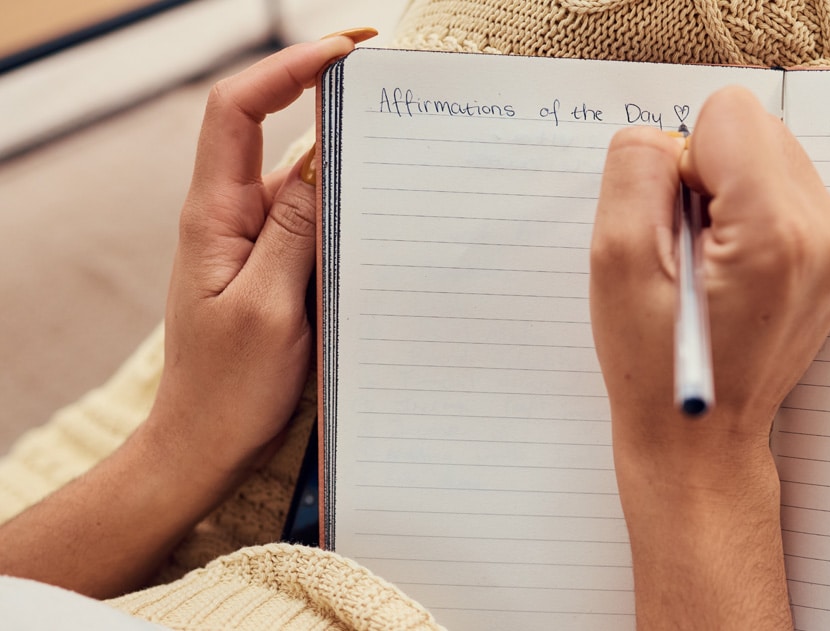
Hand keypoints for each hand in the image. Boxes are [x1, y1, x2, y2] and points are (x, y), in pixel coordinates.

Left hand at [0, 31, 377, 598]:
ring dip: (346, 163)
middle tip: (394, 93)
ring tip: (406, 154)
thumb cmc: (228, 388)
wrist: (205, 444)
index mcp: (215, 214)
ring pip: (303, 180)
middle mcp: (232, 216)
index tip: (343, 51)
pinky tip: (387, 218)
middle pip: (275, 132)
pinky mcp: (276, 267)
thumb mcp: (270, 307)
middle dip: (329, 102)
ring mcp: (255, 241)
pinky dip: (347, 211)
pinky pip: (314, 222)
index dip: (285, 67)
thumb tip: (323, 161)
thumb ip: (296, 230)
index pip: (236, 109)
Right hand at [589, 86, 829, 628]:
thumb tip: (666, 134)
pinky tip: (734, 274)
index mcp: (776, 232)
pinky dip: (755, 217)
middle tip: (690, 255)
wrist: (702, 444)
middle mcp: (829, 233)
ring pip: (773, 157)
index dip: (681, 164)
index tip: (675, 230)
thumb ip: (636, 171)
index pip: (728, 115)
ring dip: (731, 197)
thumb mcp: (616, 264)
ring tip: (711, 269)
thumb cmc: (655, 368)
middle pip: (756, 131)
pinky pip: (790, 190)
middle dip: (709, 178)